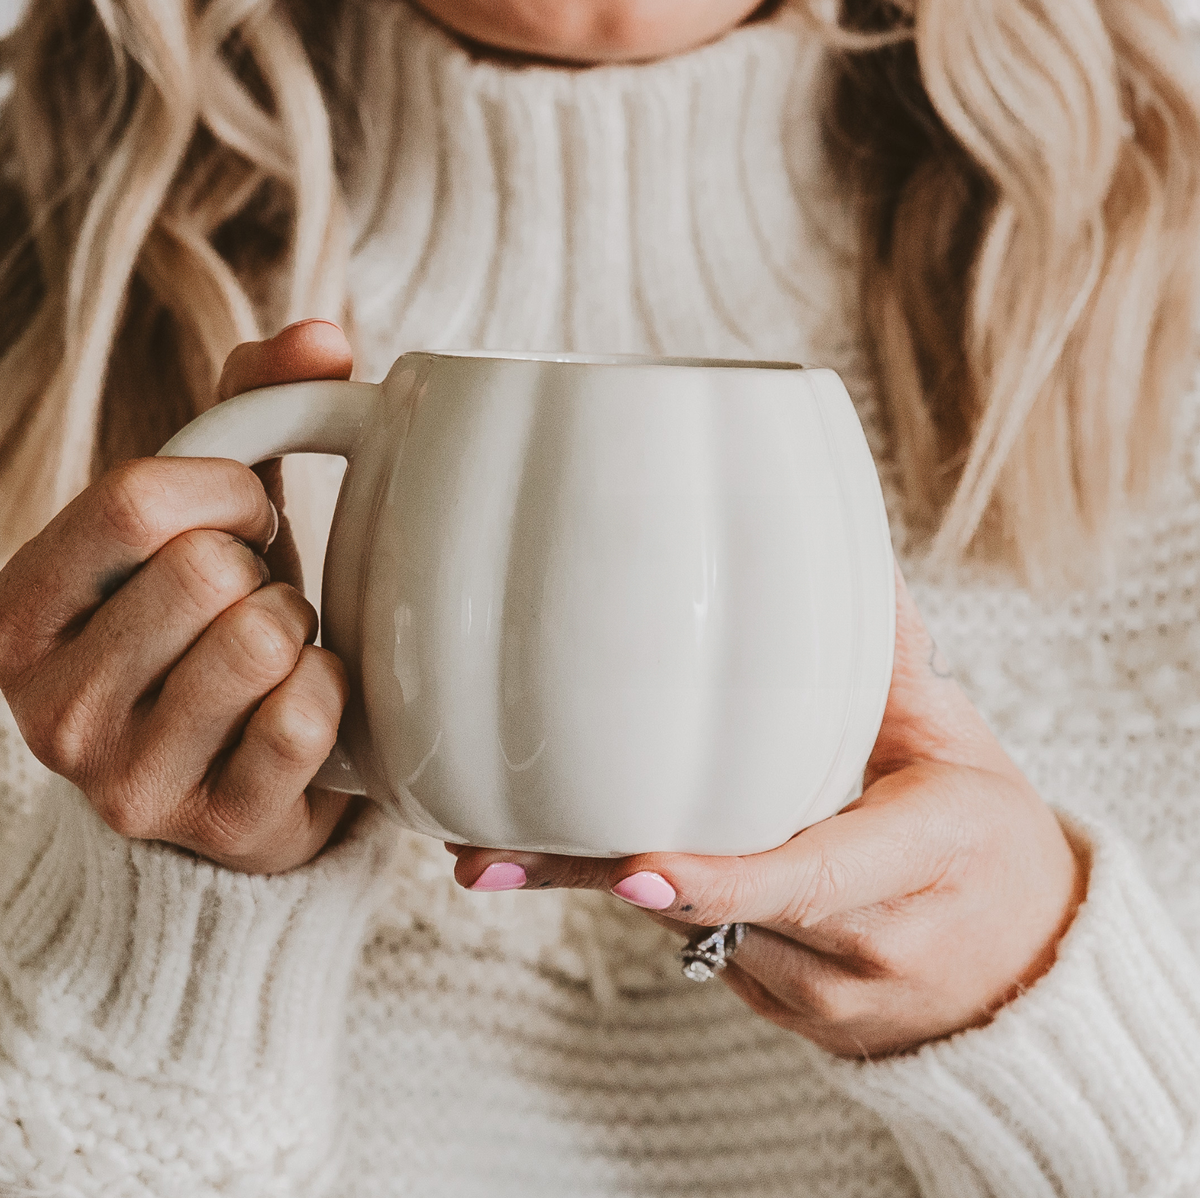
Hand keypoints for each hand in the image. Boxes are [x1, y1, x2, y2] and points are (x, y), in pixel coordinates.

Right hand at [0, 320, 358, 873]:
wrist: (226, 784)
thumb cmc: (207, 630)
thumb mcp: (200, 520)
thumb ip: (247, 410)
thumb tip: (324, 337)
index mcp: (20, 610)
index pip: (137, 499)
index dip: (225, 492)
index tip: (244, 519)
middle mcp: (49, 706)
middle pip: (205, 572)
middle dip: (263, 570)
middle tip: (261, 598)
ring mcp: (126, 781)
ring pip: (261, 641)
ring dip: (299, 631)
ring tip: (277, 654)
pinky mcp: (214, 827)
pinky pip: (306, 717)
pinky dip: (331, 693)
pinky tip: (306, 705)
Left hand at [449, 568, 1086, 1056]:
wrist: (1024, 975)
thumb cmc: (988, 843)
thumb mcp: (959, 745)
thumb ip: (895, 664)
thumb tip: (851, 562)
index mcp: (925, 863)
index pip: (814, 877)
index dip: (722, 877)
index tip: (634, 867)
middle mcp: (870, 947)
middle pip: (721, 912)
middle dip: (604, 880)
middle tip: (489, 855)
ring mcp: (827, 998)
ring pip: (697, 935)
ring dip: (615, 885)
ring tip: (503, 852)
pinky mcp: (791, 1017)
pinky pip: (708, 953)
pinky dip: (659, 905)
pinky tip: (596, 867)